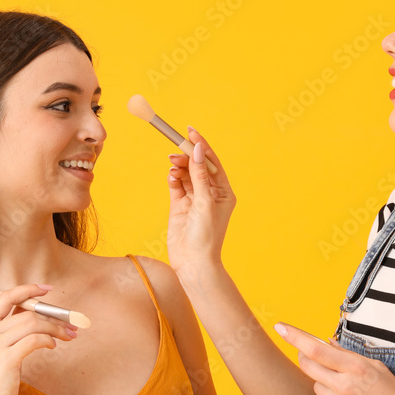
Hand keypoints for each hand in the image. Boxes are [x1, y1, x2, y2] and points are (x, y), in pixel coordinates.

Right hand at [0, 284, 77, 394]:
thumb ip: (14, 328)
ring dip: (56, 328)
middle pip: (27, 312)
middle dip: (53, 315)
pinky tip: (54, 346)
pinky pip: (34, 339)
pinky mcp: (5, 358)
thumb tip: (43, 312)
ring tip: (69, 336)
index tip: (48, 288)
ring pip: (33, 323)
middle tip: (71, 322)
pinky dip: (49, 340)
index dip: (28, 290)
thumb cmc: (1, 377)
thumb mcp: (2, 348)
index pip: (5, 297)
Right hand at [165, 129, 235, 281]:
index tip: (190, 131)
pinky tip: (170, 176)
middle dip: (187, 155)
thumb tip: (197, 150)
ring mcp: (194, 200)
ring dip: (178, 166)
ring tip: (172, 163)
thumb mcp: (204, 202)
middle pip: (197, 166)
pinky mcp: (180, 206)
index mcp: (224, 192)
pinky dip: (173, 178)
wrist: (193, 263)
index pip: (212, 163)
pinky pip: (176, 186)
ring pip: (185, 175)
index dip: (202, 146)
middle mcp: (210, 194)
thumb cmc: (206, 236)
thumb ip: (199, 175)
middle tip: (175, 147)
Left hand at [275, 322, 394, 394]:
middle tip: (309, 355)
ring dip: (324, 383)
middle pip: (307, 366)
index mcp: (355, 367)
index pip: (317, 349)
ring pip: (316, 386)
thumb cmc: (393, 394)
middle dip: (305, 358)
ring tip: (349, 390)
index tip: (280, 327)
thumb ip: (348, 355)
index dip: (295, 337)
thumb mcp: (375, 367)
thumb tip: (326, 342)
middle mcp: (344, 386)